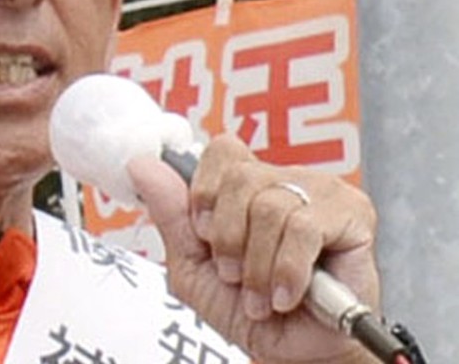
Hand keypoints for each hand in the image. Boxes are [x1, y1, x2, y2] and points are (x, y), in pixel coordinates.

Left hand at [127, 135, 380, 363]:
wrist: (293, 355)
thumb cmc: (248, 311)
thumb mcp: (193, 265)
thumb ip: (171, 215)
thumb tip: (142, 165)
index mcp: (247, 185)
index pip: (221, 151)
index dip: (205, 192)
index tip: (204, 234)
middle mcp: (285, 180)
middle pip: (240, 177)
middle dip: (227, 237)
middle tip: (233, 274)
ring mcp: (321, 192)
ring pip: (271, 205)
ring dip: (257, 264)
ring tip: (261, 295)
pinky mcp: (353, 216)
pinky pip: (305, 228)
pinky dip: (287, 271)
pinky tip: (287, 295)